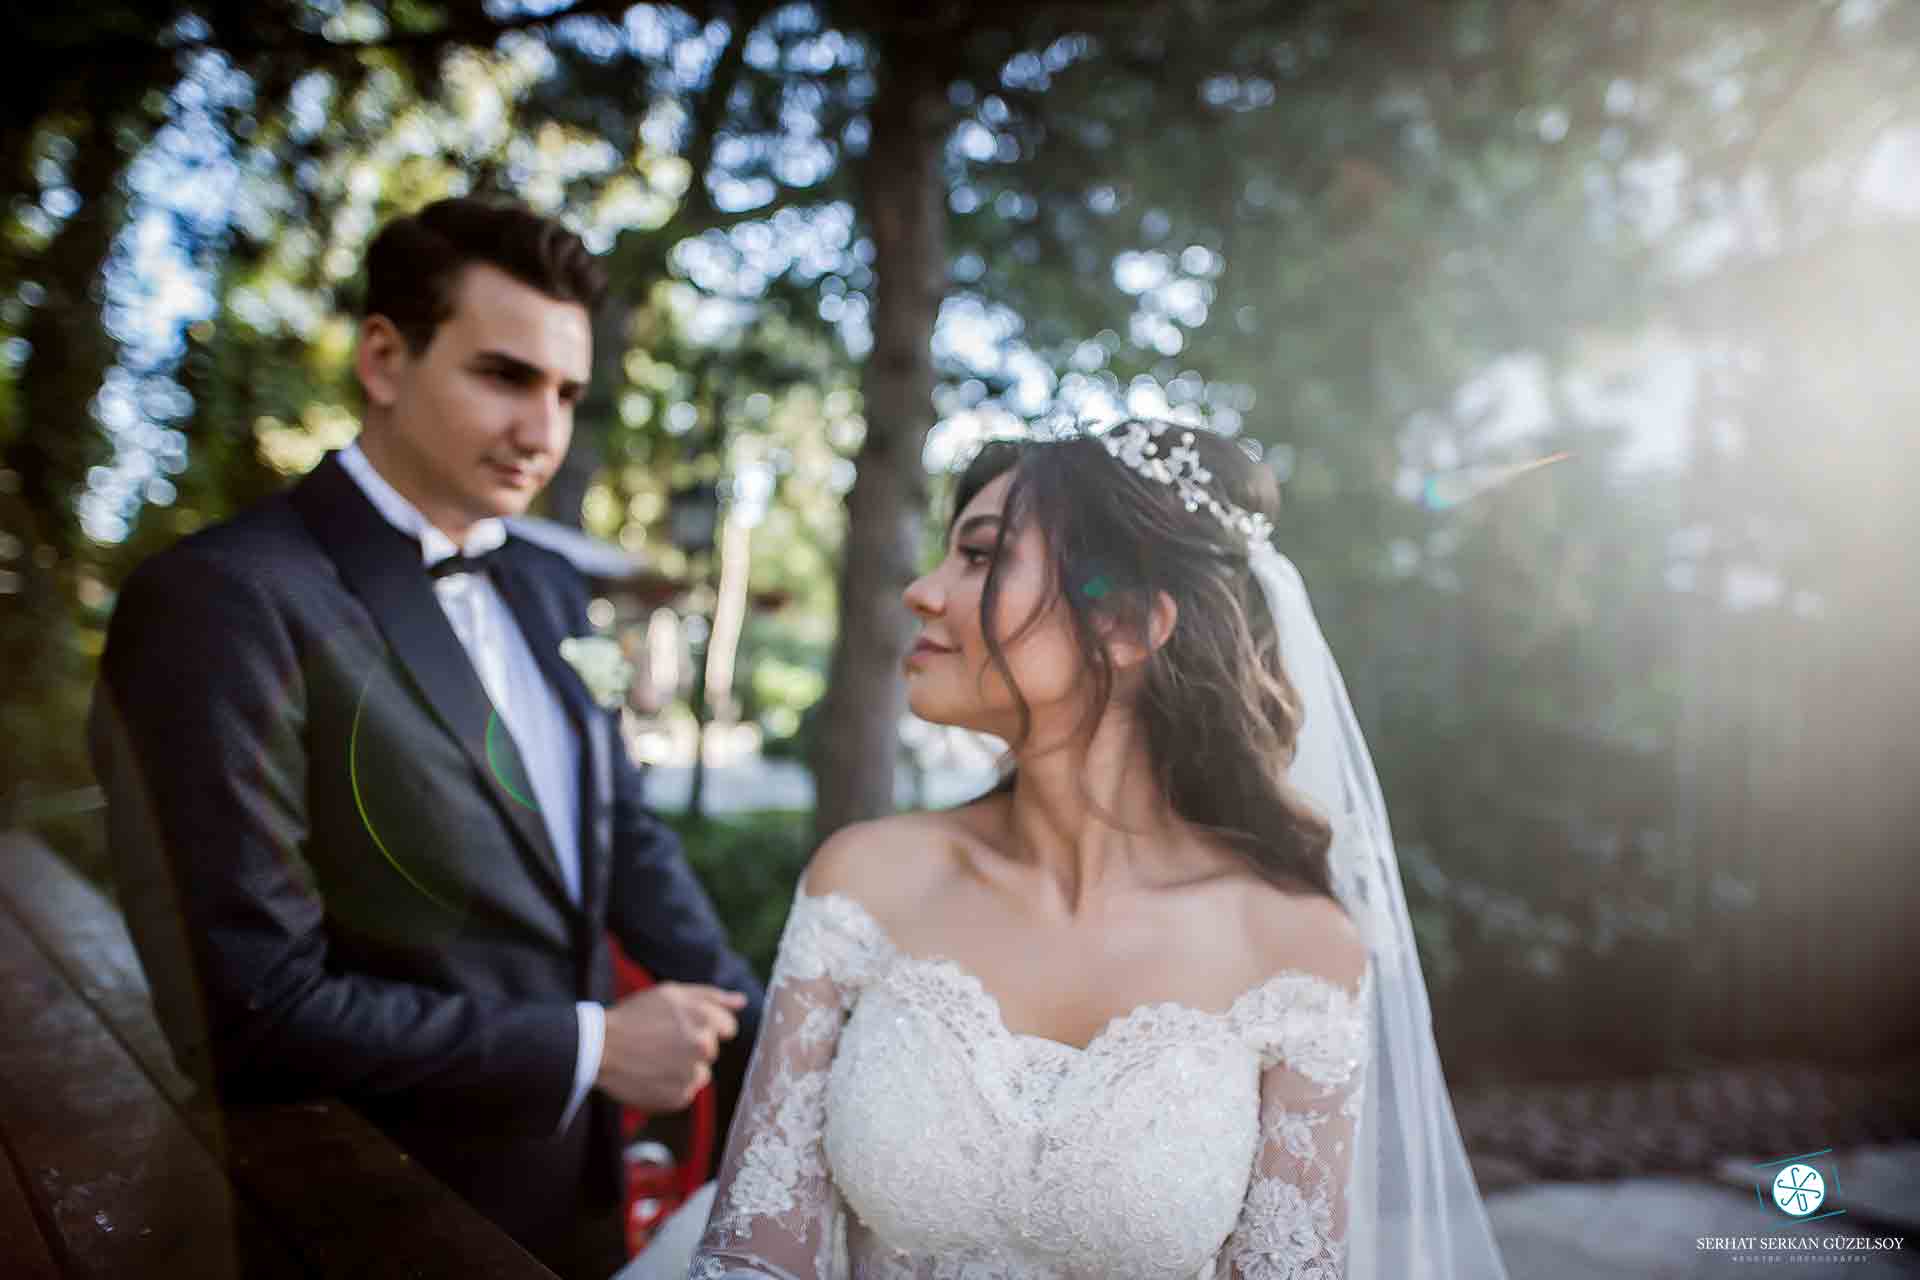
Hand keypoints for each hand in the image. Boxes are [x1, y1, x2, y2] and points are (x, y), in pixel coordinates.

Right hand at [595, 982, 748, 1111]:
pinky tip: (652, 1075)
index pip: (728, 1028)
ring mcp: (692, 1074)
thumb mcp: (672, 994)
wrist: (600, 1048)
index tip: (684, 1027)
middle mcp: (704, 1047)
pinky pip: (686, 1091)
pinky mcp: (680, 1097)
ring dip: (684, 1068)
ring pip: (700, 1073)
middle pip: (712, 1051)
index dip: (706, 1026)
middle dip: (694, 1047)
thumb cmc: (635, 1016)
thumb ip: (711, 996)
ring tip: (656, 1059)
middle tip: (664, 1042)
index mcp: (705, 1019)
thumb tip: (740, 1002)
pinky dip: (672, 1086)